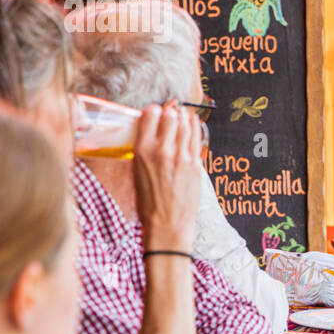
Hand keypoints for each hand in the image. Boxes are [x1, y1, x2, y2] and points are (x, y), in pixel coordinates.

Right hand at [133, 103, 201, 252]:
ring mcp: (181, 156)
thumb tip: (151, 135)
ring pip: (186, 124)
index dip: (154, 110)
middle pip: (170, 116)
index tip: (155, 111)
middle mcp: (162, 149)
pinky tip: (193, 123)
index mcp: (142, 150)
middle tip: (171, 110)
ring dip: (184, 116)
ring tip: (182, 113)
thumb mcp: (136, 173)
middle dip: (171, 111)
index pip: (150, 115)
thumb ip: (144, 151)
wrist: (167, 223)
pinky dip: (195, 127)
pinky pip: (196, 138)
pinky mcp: (196, 163)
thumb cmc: (148, 202)